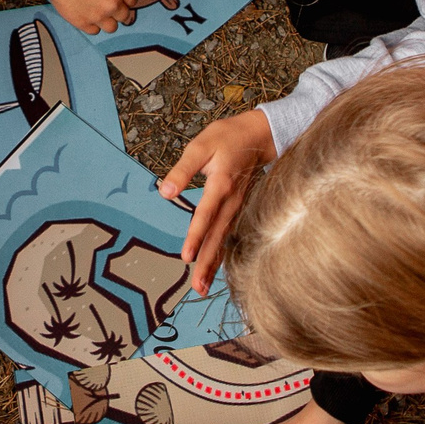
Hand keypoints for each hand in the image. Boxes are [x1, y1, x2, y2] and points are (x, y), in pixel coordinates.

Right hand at [29, 0, 136, 34]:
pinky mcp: (85, 24)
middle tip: (109, 8)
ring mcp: (100, 16)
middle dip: (118, 12)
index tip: (121, 1)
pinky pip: (95, 31)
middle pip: (125, 16)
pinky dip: (92, 25)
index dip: (126, 0)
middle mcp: (114, 4)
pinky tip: (86, 16)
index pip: (132, 0)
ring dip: (107, 22)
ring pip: (112, 28)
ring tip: (99, 15)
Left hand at [159, 109, 276, 293]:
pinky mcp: (237, 209)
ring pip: (224, 239)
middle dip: (206, 262)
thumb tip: (165, 193)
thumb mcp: (200, 146)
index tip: (186, 257)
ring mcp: (237, 207)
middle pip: (217, 236)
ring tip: (201, 287)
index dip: (195, 236)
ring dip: (213, 264)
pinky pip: (228, 235)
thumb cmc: (227, 138)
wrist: (259, 136)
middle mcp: (231, 200)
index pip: (205, 215)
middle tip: (197, 287)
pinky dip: (221, 254)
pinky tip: (213, 270)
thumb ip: (182, 170)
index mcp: (221, 184)